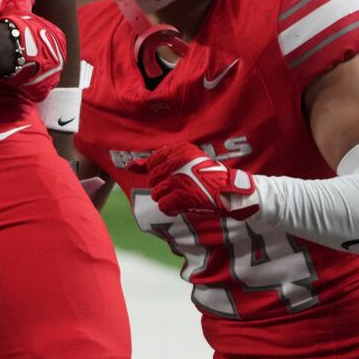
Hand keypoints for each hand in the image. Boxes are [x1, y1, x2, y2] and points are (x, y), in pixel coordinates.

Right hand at [0, 0, 65, 101]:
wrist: (7, 48)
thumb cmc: (16, 27)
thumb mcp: (20, 7)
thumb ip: (26, 1)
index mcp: (59, 38)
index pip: (51, 39)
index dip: (37, 41)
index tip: (26, 42)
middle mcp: (61, 57)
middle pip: (49, 58)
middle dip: (38, 58)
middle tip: (23, 57)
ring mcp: (53, 74)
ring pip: (45, 74)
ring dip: (36, 73)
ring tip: (21, 70)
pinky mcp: (43, 88)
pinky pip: (39, 89)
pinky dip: (32, 87)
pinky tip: (22, 82)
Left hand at [134, 143, 259, 220]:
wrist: (229, 192)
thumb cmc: (205, 176)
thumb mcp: (184, 161)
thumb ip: (154, 162)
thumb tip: (129, 166)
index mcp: (178, 150)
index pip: (152, 163)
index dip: (159, 174)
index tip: (172, 177)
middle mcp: (176, 162)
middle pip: (152, 179)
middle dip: (164, 186)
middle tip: (182, 187)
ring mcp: (177, 179)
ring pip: (156, 193)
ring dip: (168, 198)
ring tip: (184, 196)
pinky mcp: (181, 195)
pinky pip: (163, 205)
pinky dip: (171, 208)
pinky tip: (182, 205)